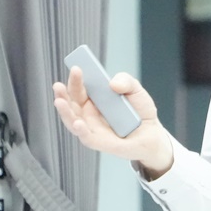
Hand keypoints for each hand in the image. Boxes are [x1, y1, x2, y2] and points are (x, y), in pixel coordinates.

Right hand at [53, 68, 172, 178]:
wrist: (152, 133)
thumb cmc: (140, 111)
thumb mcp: (136, 90)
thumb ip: (126, 81)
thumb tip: (112, 83)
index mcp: (93, 100)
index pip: (79, 89)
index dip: (75, 80)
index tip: (76, 68)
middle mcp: (88, 114)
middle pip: (71, 104)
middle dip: (63, 94)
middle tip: (58, 84)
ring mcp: (92, 129)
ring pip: (72, 121)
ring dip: (64, 112)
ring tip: (59, 101)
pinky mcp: (100, 142)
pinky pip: (87, 138)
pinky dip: (80, 131)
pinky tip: (78, 122)